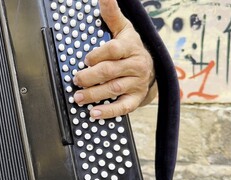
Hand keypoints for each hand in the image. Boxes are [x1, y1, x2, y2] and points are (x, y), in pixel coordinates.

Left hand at [73, 0, 156, 118]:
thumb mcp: (124, 29)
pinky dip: (108, 112)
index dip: (98, 55)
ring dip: (94, 94)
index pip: (114, 49)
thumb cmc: (131, 47)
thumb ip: (111, 14)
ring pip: (114, 89)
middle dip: (90, 76)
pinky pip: (123, 107)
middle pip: (110, 71)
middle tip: (76, 80)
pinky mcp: (136, 98)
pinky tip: (94, 113)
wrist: (153, 68)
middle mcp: (135, 65)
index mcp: (130, 47)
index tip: (86, 59)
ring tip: (78, 97)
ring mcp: (136, 83)